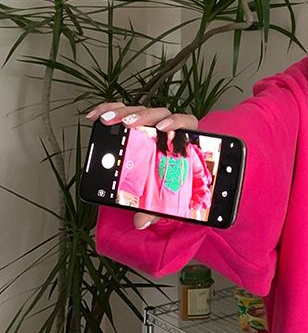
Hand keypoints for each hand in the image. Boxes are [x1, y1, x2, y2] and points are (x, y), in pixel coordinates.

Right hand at [86, 102, 198, 229]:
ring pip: (139, 110)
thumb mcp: (169, 195)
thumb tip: (141, 222)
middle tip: (129, 124)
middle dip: (143, 116)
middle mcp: (168, 127)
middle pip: (158, 113)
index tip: (163, 128)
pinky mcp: (135, 120)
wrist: (167, 177)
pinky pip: (122, 110)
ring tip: (108, 121)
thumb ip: (157, 208)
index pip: (187, 123)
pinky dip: (109, 111)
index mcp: (185, 141)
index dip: (177, 122)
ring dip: (123, 113)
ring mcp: (151, 122)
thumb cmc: (172, 181)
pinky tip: (96, 117)